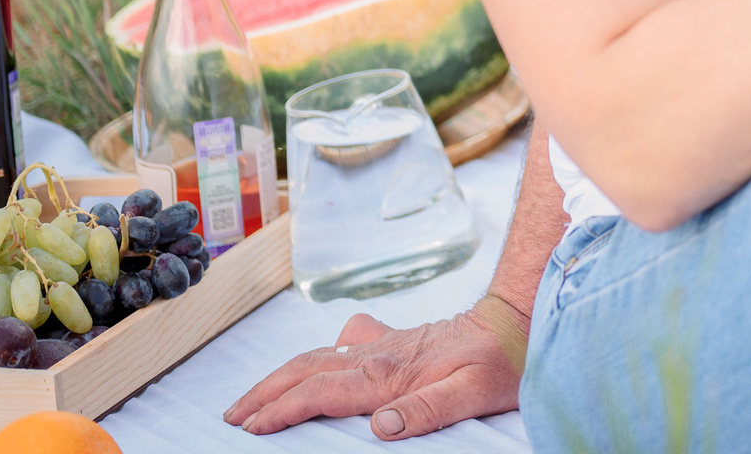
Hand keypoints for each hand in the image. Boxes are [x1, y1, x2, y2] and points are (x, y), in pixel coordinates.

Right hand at [224, 309, 522, 438]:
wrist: (517, 323)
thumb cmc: (501, 362)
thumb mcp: (474, 393)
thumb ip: (427, 411)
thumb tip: (380, 426)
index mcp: (390, 372)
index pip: (322, 392)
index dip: (284, 410)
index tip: (253, 427)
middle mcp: (380, 353)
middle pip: (308, 370)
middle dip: (266, 393)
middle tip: (233, 416)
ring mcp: (385, 343)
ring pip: (319, 355)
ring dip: (281, 375)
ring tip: (253, 397)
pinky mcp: (394, 339)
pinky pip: (341, 346)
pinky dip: (314, 358)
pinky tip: (315, 363)